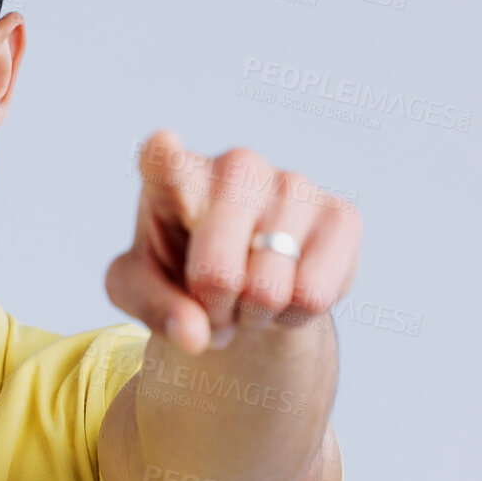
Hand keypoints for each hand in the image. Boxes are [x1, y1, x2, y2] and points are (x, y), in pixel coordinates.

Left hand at [105, 130, 360, 353]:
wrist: (245, 285)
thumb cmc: (182, 274)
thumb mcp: (141, 292)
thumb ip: (153, 309)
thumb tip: (195, 335)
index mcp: (173, 176)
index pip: (164, 162)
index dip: (164, 158)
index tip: (162, 145)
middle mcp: (236, 166)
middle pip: (217, 273)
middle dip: (213, 308)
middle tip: (213, 300)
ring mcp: (292, 183)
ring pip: (268, 290)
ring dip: (254, 313)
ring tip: (248, 292)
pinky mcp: (341, 214)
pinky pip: (313, 295)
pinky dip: (294, 314)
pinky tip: (287, 289)